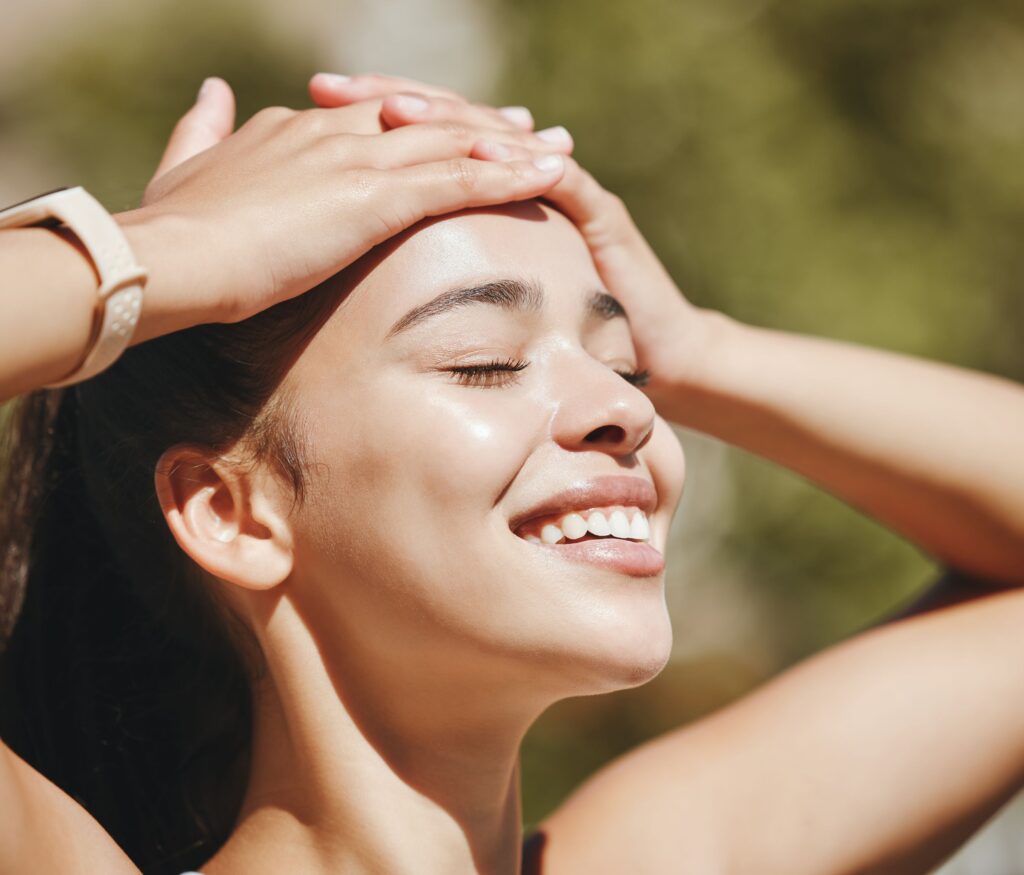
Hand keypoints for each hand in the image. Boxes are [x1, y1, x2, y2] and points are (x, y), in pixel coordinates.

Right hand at [117, 76, 572, 342]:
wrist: (168, 257)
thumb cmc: (172, 230)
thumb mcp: (186, 172)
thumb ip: (204, 131)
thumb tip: (213, 92)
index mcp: (301, 130)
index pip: (382, 117)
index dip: (429, 121)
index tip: (464, 126)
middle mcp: (337, 134)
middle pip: (429, 122)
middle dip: (485, 126)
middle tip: (534, 129)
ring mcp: (357, 161)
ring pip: (453, 145)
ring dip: (511, 148)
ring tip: (560, 150)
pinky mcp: (371, 197)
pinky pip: (455, 182)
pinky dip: (506, 178)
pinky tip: (546, 178)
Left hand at [309, 72, 712, 396]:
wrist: (654, 354)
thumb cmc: (561, 337)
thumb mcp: (482, 301)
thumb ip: (437, 280)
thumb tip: (363, 277)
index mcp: (484, 193)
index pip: (419, 140)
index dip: (363, 118)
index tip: (306, 107)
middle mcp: (518, 179)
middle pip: (448, 122)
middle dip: (387, 101)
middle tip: (328, 87)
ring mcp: (560, 189)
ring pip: (497, 139)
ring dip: (442, 120)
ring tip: (387, 109)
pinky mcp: (600, 216)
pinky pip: (559, 180)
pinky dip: (517, 166)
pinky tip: (479, 155)